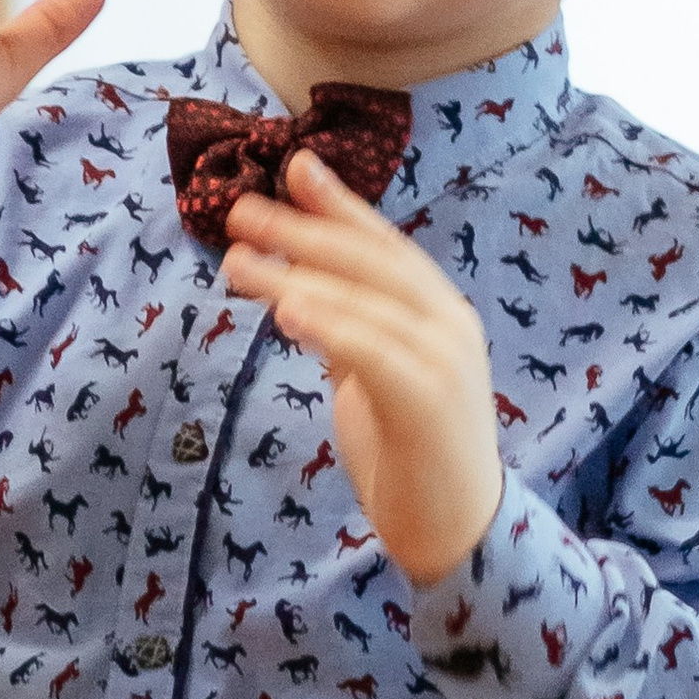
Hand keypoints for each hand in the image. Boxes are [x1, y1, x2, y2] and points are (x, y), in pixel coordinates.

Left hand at [216, 154, 503, 588]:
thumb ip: (350, 332)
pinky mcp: (429, 400)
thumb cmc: (414, 455)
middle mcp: (449, 323)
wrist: (460, 532)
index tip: (293, 166)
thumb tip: (300, 291)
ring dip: (297, 274)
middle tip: (239, 210)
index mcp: (439, 313)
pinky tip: (287, 309)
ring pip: (365, 299)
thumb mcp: (373, 378)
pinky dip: (330, 324)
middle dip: (303, 229)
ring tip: (237, 261)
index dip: (340, 204)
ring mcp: (445, 359)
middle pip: (371, 261)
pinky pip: (373, 350)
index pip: (385, 245)